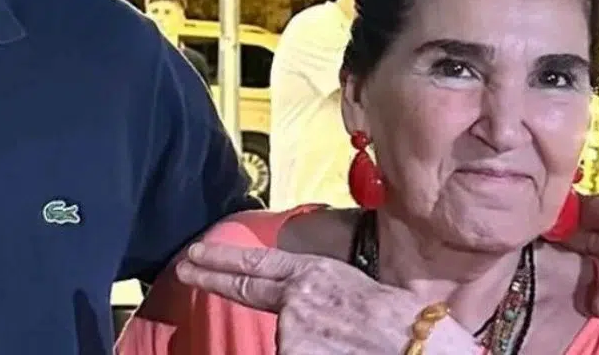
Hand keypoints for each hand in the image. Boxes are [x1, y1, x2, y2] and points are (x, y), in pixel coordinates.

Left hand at [176, 242, 477, 353]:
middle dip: (210, 276)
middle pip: (243, 287)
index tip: (195, 253)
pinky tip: (337, 353)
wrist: (415, 347)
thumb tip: (294, 303)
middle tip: (183, 267)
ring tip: (342, 346)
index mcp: (314, 274)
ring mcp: (291, 332)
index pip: (256, 264)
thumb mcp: (354, 290)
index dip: (222, 259)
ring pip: (282, 342)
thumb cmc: (401, 323)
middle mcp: (294, 299)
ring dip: (301, 345)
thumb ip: (316, 291)